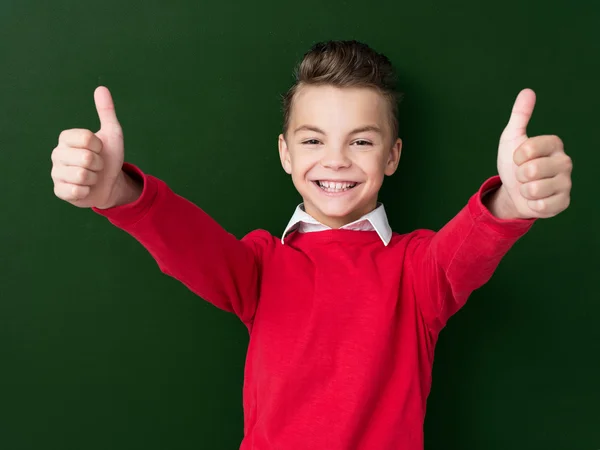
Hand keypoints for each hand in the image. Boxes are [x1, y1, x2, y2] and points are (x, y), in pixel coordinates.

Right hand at [51, 86, 125, 208]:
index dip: (100, 147)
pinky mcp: (59, 191)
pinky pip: (76, 191)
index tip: (100, 150)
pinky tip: (86, 188)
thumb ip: (106, 112)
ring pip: (82, 175)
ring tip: (92, 176)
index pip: (87, 139)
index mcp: (66, 138)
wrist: (110, 183)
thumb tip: (101, 88)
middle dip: (99, 164)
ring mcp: (56, 173)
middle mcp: (57, 153)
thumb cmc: (109, 157)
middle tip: (97, 165)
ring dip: (94, 178)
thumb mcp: (112, 134)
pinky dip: (87, 191)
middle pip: (86, 158)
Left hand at [496, 88, 572, 218]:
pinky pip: (542, 206)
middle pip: (532, 170)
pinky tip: (535, 200)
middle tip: (523, 175)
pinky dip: (532, 204)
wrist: (513, 191)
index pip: (529, 148)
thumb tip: (527, 91)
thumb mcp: (512, 138)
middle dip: (519, 175)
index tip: (517, 158)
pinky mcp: (563, 202)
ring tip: (528, 187)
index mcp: (554, 144)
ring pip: (535, 189)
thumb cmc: (514, 163)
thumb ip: (520, 116)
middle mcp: (565, 162)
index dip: (516, 156)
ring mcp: (566, 183)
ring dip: (524, 191)